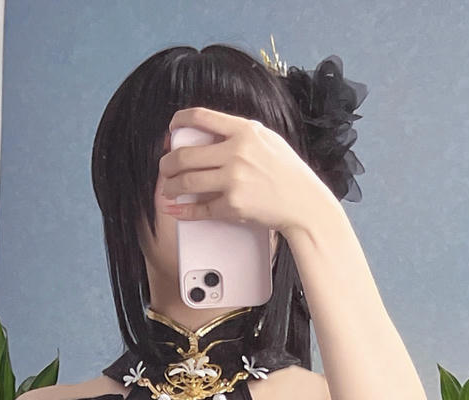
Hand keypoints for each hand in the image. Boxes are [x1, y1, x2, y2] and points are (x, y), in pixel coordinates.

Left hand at [157, 107, 335, 241]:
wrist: (303, 202)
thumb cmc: (287, 172)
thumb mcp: (266, 139)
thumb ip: (239, 134)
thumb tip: (210, 135)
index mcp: (244, 130)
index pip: (201, 117)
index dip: (180, 121)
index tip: (172, 128)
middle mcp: (236, 152)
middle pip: (186, 154)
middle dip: (168, 163)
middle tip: (165, 167)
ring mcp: (233, 180)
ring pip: (187, 182)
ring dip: (171, 187)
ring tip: (168, 189)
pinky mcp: (233, 205)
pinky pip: (200, 209)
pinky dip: (183, 212)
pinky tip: (175, 210)